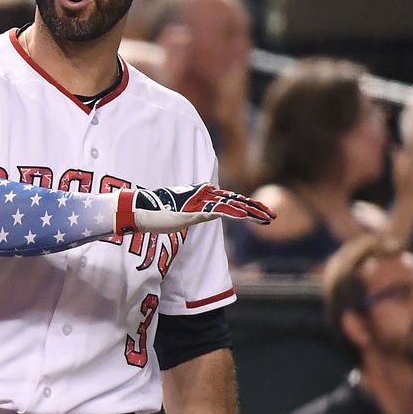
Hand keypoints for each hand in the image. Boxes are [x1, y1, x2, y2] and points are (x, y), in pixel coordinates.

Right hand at [125, 183, 275, 233]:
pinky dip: (236, 213)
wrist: (140, 210)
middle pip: (236, 201)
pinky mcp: (195, 211)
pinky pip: (220, 212)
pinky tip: (248, 217)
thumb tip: (204, 216)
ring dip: (252, 211)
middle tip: (272, 215)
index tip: (261, 213)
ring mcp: (200, 203)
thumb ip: (194, 213)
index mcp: (201, 197)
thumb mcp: (180, 215)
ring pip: (233, 205)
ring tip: (268, 217)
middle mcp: (203, 196)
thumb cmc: (156, 213)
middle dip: (255, 208)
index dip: (246, 205)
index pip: (229, 200)